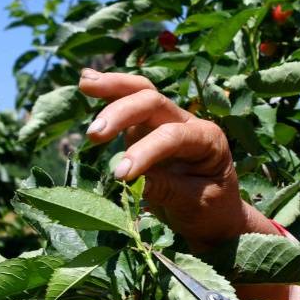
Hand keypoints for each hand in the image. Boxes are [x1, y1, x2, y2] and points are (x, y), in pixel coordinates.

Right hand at [78, 68, 261, 246]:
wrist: (214, 218)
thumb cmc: (210, 211)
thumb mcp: (193, 204)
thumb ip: (165, 189)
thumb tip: (129, 179)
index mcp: (208, 139)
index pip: (172, 136)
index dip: (144, 152)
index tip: (120, 175)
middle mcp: (186, 123)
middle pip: (153, 104)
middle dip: (122, 113)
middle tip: (93, 135)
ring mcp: (164, 123)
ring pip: (140, 94)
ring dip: (113, 88)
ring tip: (84, 83)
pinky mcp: (145, 130)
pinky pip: (128, 104)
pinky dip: (109, 93)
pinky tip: (86, 81)